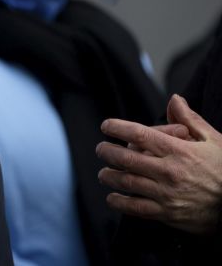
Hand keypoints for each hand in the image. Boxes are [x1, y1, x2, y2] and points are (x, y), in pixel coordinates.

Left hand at [95, 94, 221, 234]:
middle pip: (127, 159)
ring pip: (128, 183)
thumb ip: (189, 119)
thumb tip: (174, 99)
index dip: (118, 128)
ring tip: (103, 173)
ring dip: (109, 176)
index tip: (106, 126)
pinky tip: (112, 197)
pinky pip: (136, 208)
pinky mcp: (168, 214)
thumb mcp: (213, 140)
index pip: (140, 134)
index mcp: (179, 151)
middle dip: (107, 152)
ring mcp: (167, 194)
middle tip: (101, 149)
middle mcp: (170, 172)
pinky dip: (120, 202)